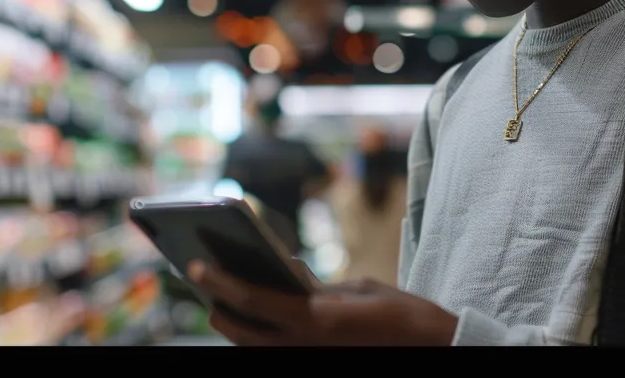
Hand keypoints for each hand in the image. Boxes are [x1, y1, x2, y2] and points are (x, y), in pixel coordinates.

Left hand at [187, 260, 457, 345]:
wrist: (430, 348)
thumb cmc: (400, 313)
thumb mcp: (356, 288)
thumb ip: (315, 285)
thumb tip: (287, 275)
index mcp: (314, 319)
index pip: (250, 300)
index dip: (218, 281)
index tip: (194, 264)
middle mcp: (303, 345)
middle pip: (238, 331)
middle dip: (216, 305)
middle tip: (203, 277)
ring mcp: (307, 357)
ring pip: (251, 344)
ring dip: (235, 322)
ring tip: (222, 295)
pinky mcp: (314, 360)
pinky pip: (273, 348)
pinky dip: (259, 331)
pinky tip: (257, 312)